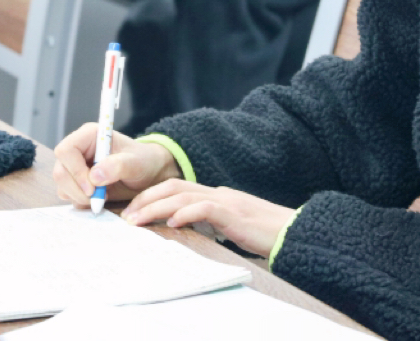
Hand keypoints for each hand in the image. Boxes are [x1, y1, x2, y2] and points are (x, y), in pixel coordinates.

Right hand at [52, 123, 180, 208]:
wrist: (148, 173)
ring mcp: (75, 166)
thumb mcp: (136, 162)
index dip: (74, 170)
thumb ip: (118, 166)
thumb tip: (94, 176)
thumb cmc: (143, 161)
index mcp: (89, 136)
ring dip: (79, 197)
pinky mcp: (77, 181)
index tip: (92, 187)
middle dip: (76, 189)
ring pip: (62, 185)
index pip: (66, 150)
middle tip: (98, 197)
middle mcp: (78, 150)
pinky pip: (68, 194)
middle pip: (60, 171)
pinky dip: (81, 201)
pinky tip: (99, 198)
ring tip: (103, 196)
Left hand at [122, 180, 295, 257]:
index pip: (177, 188)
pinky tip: (171, 223)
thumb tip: (186, 227)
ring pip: (183, 195)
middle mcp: (218, 193)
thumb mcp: (230, 225)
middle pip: (174, 186)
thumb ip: (211, 222)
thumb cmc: (264, 233)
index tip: (134, 210)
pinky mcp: (235, 214)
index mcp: (216, 195)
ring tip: (137, 221)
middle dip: (146, 199)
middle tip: (127, 215)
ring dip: (156, 207)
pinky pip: (205, 208)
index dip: (152, 196)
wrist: (292, 231)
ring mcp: (226, 201)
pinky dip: (185, 213)